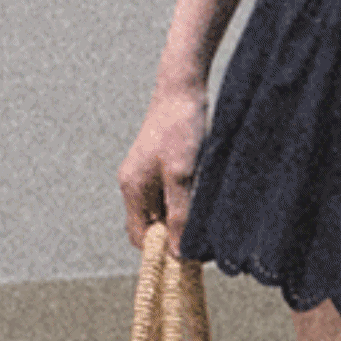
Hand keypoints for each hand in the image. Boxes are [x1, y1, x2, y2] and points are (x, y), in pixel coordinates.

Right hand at [118, 81, 207, 257]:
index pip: (141, 237)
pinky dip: (188, 199)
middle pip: (153, 224)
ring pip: (165, 208)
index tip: (190, 255)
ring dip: (185, 215)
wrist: (183, 85)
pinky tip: (206, 192)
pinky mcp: (162, 163)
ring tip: (208, 211)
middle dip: (175, 233)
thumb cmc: (180, 126)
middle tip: (205, 235)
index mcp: (132, 187)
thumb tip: (177, 252)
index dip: (162, 250)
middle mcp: (135, 182)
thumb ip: (180, 213)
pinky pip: (172, 192)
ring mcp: (147, 172)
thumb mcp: (182, 173)